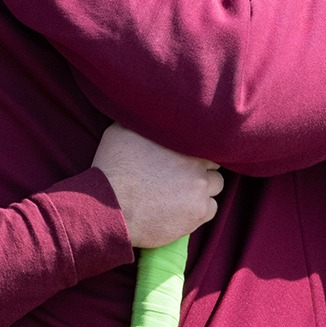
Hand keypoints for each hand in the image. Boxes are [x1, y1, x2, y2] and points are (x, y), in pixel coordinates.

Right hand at [92, 124, 223, 248]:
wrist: (110, 209)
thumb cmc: (112, 169)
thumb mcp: (120, 132)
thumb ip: (142, 121)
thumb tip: (146, 113)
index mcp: (181, 141)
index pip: (204, 140)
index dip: (195, 148)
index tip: (185, 155)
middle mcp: (196, 164)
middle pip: (213, 163)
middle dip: (201, 167)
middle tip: (183, 174)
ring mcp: (199, 190)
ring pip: (215, 186)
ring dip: (203, 188)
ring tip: (184, 193)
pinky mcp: (198, 214)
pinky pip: (211, 209)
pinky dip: (200, 209)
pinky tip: (183, 209)